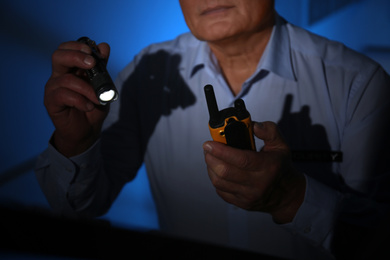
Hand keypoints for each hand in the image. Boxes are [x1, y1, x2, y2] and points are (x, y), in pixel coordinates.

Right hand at [44, 40, 110, 156]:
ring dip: (87, 88)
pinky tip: (89, 106)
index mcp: (70, 68)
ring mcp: (53, 88)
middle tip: (92, 63)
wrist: (87, 130)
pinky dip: (80, 100)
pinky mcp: (51, 102)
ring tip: (98, 99)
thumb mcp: (103, 86)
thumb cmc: (93, 106)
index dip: (77, 46)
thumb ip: (102, 67)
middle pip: (58, 56)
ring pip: (66, 79)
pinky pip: (63, 95)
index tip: (93, 52)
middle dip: (76, 56)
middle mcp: (59, 75)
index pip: (66, 49)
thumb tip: (104, 46)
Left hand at [203, 121, 305, 223]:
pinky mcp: (241, 203)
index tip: (210, 143)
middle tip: (208, 148)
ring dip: (210, 167)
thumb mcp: (280, 145)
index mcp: (267, 167)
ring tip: (211, 157)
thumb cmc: (280, 168)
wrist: (287, 195)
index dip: (221, 151)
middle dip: (211, 157)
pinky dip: (215, 179)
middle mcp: (257, 183)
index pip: (241, 160)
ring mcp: (248, 195)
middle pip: (225, 172)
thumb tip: (254, 125)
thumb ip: (269, 131)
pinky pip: (220, 191)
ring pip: (219, 182)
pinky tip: (217, 170)